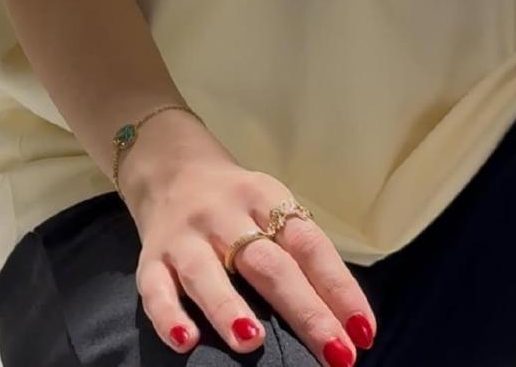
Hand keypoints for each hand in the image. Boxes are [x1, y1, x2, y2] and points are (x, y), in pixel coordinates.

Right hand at [119, 110, 376, 365]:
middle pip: (268, 263)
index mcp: (265, 198)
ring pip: (206, 273)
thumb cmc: (236, 205)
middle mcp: (225, 214)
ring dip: (229, 308)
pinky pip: (155, 289)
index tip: (364, 331)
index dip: (338, 286)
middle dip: (304, 310)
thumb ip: (298, 253)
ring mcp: (185, 236)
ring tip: (253, 343)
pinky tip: (186, 342)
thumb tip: (346, 319)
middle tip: (337, 355)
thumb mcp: (271, 209)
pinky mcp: (150, 258)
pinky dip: (168, 317)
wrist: (170, 167)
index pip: (309, 244)